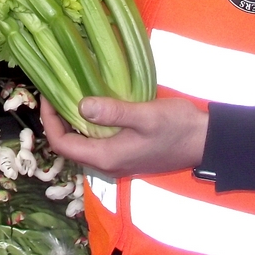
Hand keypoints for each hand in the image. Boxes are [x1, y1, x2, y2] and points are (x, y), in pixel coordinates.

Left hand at [40, 95, 208, 176]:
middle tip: (56, 91)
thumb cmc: (176, 128)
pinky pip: (98, 141)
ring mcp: (118, 160)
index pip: (63, 144)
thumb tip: (80, 105)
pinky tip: (94, 105)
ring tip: (70, 94)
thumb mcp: (145, 116)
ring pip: (84, 143)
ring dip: (73, 122)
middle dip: (58, 120)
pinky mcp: (128, 153)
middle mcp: (108, 163)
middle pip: (70, 145)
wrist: (206, 142)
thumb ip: (113, 112)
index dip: (49, 121)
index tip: (48, 95)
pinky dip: (89, 125)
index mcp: (106, 157)